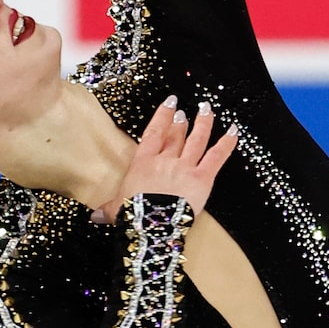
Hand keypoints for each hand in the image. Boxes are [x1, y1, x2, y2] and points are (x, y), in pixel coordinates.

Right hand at [92, 98, 237, 223]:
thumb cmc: (132, 215)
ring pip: (197, 140)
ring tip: (207, 110)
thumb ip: (108, 208)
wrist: (149, 223)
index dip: (162, 116)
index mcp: (144, 163)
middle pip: (176, 136)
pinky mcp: (202, 178)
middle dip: (181, 122)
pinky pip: (217, 157)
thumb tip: (94, 216)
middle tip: (185, 112)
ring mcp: (185, 167)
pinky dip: (227, 143)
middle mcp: (165, 160)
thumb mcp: (115, 209)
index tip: (170, 103)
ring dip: (203, 123)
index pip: (154, 132)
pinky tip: (234, 131)